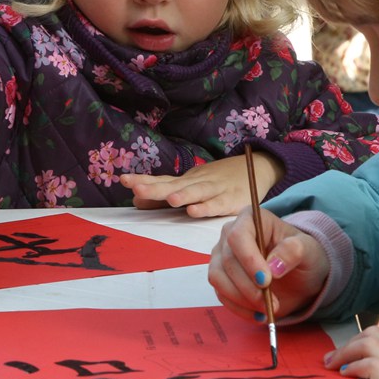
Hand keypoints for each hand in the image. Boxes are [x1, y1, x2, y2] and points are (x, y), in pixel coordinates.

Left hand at [121, 151, 281, 216]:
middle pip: (174, 185)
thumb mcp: (190, 185)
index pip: (162, 180)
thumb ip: (165, 196)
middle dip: (156, 187)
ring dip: (183, 195)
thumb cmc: (218, 181)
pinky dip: (207, 208)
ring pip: (196, 192)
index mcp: (186, 181)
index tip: (123, 180)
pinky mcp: (231, 200)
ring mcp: (215, 190)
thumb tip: (135, 200)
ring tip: (168, 199)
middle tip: (136, 188)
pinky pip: (217, 205)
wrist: (255, 167)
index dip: (144, 180)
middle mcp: (197, 182)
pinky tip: (195, 211)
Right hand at [207, 207, 328, 320]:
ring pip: (218, 278)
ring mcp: (222, 256)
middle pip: (228, 260)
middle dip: (248, 286)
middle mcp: (230, 234)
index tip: (265, 281)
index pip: (238, 236)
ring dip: (242, 299)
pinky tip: (259, 315)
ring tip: (267, 310)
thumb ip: (293, 251)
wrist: (299, 274)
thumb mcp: (308, 250)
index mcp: (251, 219)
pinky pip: (221, 295)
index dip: (249, 259)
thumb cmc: (303, 255)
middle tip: (271, 303)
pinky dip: (239, 309)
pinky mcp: (221, 278)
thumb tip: (274, 267)